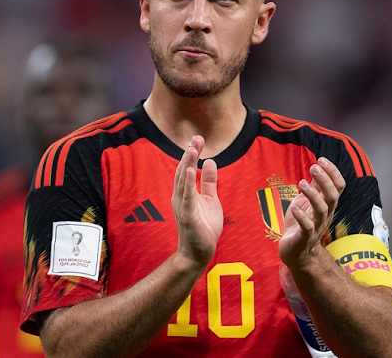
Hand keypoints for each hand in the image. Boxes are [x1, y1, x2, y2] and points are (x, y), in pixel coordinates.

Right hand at [171, 135, 222, 267]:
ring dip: (188, 163)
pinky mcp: (188, 217)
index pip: (187, 168)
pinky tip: (193, 171)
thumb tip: (211, 162)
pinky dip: (189, 183)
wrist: (198, 253)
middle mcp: (180, 197)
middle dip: (189, 154)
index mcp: (186, 192)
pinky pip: (188, 198)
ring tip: (193, 149)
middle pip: (183, 170)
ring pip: (184, 181)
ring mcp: (183, 207)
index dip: (191, 153)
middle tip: (195, 138)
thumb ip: (210, 182)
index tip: (198, 139)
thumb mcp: (211, 200)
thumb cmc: (203, 227)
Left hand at [279, 157, 344, 268]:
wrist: (296, 253)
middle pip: (333, 196)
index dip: (332, 172)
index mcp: (326, 205)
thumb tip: (317, 167)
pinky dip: (302, 216)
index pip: (338, 186)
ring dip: (313, 195)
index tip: (321, 159)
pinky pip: (307, 227)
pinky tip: (294, 207)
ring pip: (322, 209)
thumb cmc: (301, 225)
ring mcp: (316, 226)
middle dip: (325, 180)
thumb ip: (313, 187)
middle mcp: (325, 215)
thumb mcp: (306, 202)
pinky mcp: (304, 237)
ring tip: (301, 183)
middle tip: (314, 167)